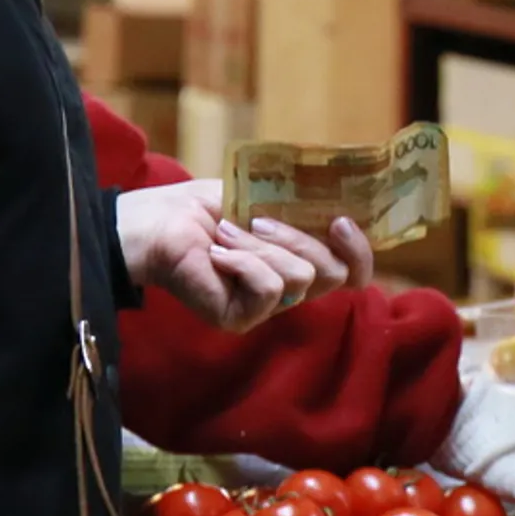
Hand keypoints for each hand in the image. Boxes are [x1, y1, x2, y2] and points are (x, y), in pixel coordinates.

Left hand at [118, 182, 370, 331]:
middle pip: (335, 275)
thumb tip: (346, 208)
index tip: (340, 221)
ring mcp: (263, 307)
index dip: (359, 252)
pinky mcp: (241, 318)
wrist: (155, 223)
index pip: (351, 274)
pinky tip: (216, 253)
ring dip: (262, 245)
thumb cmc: (201, 207)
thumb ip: (303, 208)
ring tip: (225, 234)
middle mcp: (286, 288)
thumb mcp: (264, 197)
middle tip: (258, 220)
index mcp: (297, 259)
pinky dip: (244, 261)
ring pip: (301, 277)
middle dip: (301, 238)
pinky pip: (270, 288)